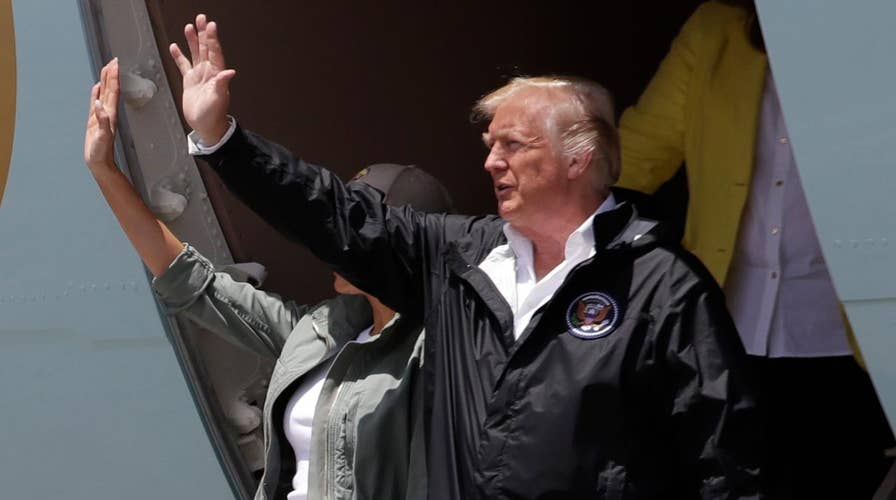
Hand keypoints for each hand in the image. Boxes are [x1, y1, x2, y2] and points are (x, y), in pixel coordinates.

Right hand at [84, 58, 119, 172]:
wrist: (100, 162)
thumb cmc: (101, 152)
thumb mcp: (102, 136)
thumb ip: (102, 121)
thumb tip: (98, 105)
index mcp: (110, 114)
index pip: (113, 91)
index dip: (113, 77)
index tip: (115, 63)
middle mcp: (108, 112)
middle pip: (110, 89)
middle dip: (111, 74)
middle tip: (113, 60)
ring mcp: (102, 115)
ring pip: (104, 93)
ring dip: (106, 81)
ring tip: (107, 69)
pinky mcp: (95, 120)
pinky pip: (96, 102)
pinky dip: (96, 93)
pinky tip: (96, 87)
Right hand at [169, 14, 235, 145]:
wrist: (206, 125)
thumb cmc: (214, 114)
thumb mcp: (218, 98)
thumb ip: (222, 84)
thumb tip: (230, 72)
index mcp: (216, 74)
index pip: (215, 52)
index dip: (213, 39)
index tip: (211, 26)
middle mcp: (209, 72)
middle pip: (206, 48)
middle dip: (203, 33)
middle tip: (202, 18)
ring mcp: (199, 75)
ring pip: (195, 53)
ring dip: (192, 40)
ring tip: (189, 27)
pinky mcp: (190, 81)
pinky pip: (183, 65)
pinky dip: (179, 56)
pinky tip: (175, 46)